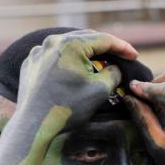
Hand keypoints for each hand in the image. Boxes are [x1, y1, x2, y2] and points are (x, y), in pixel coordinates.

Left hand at [17, 30, 137, 130]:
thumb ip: (113, 74)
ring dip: (84, 54)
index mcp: (71, 44)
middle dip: (104, 48)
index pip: (103, 40)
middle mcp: (51, 42)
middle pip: (85, 39)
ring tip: (97, 64)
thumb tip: (115, 69)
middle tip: (119, 56)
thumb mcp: (100, 91)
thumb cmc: (68, 107)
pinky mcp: (30, 64)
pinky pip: (53, 58)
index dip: (122, 47)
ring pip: (67, 47)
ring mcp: (38, 52)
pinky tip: (73, 73)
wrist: (35, 125)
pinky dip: (67, 63)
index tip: (134, 56)